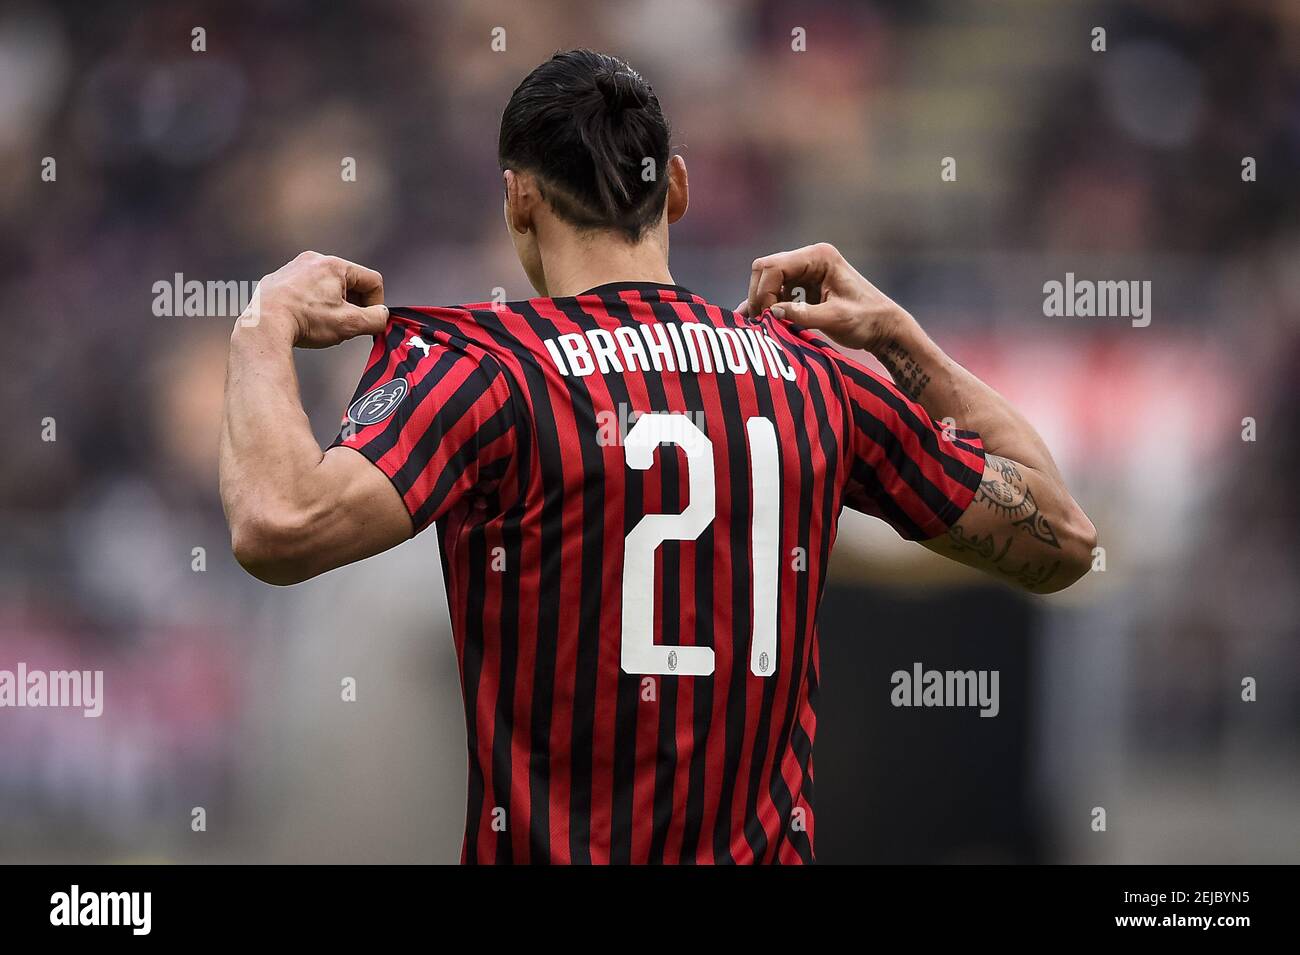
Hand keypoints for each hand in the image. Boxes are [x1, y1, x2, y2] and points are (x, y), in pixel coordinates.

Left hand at [239, 251, 387, 347]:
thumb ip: (375, 319)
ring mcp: (294, 268)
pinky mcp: (279, 280)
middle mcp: (313, 261)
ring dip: (333, 304)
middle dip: (352, 304)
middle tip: (346, 324)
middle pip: (349, 282)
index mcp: (334, 266)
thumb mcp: (349, 324)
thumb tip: (382, 316)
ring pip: (327, 286)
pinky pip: (306, 289)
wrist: (264, 325)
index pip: (372, 280)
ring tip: (323, 323)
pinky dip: (311, 303)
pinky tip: (305, 319)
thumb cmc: (305, 320)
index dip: (376, 304)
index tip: (368, 320)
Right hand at [739, 242, 910, 353]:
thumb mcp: (836, 319)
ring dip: (762, 301)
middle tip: (761, 322)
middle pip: (766, 269)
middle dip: (759, 295)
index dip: (763, 293)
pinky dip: (769, 305)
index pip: (774, 267)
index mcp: (820, 257)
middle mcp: (811, 258)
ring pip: (768, 280)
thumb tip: (771, 312)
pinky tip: (764, 321)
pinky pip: (777, 290)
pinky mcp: (805, 285)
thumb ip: (803, 315)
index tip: (767, 318)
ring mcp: (807, 270)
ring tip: (763, 325)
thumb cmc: (867, 320)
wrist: (884, 327)